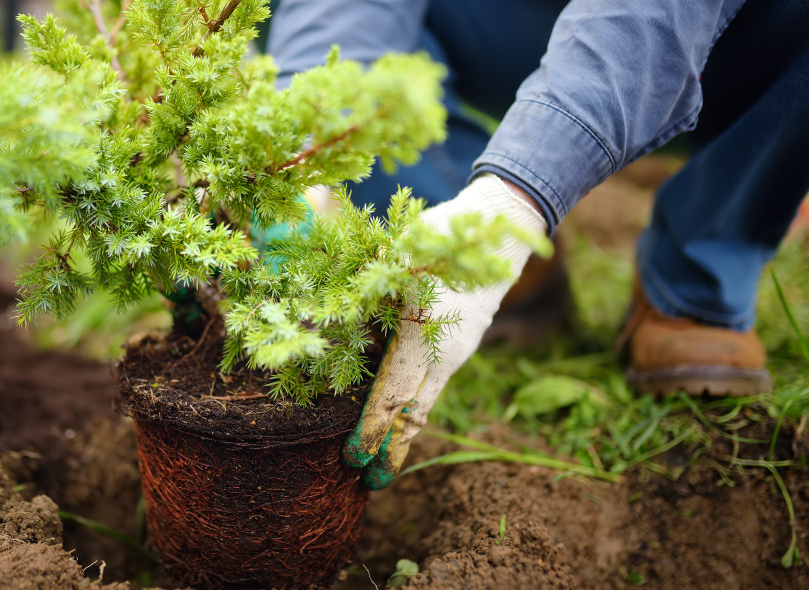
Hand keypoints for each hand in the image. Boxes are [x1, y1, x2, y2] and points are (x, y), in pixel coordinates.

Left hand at [343, 174, 547, 488]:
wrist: (503, 225)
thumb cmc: (444, 234)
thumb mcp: (401, 255)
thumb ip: (368, 289)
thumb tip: (321, 318)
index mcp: (424, 338)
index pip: (392, 396)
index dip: (372, 429)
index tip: (353, 457)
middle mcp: (444, 356)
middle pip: (414, 417)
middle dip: (391, 452)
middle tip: (367, 484)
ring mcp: (456, 354)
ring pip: (426, 404)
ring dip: (404, 434)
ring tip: (382, 461)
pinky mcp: (460, 345)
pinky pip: (435, 386)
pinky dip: (416, 408)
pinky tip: (401, 416)